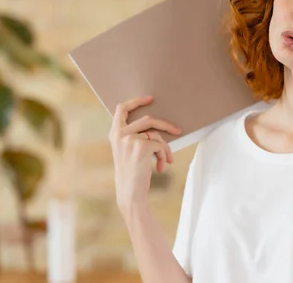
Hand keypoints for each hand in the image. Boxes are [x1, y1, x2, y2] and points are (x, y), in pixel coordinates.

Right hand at [108, 95, 181, 214]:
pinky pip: (160, 144)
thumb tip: (157, 128)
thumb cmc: (132, 173)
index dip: (136, 101)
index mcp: (114, 133)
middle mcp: (120, 134)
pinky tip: (161, 167)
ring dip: (165, 147)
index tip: (150, 98)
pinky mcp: (141, 147)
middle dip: (165, 125)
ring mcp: (129, 139)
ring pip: (156, 134)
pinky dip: (164, 155)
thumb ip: (135, 136)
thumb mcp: (128, 151)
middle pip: (148, 119)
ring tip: (167, 160)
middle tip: (177, 131)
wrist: (130, 193)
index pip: (121, 109)